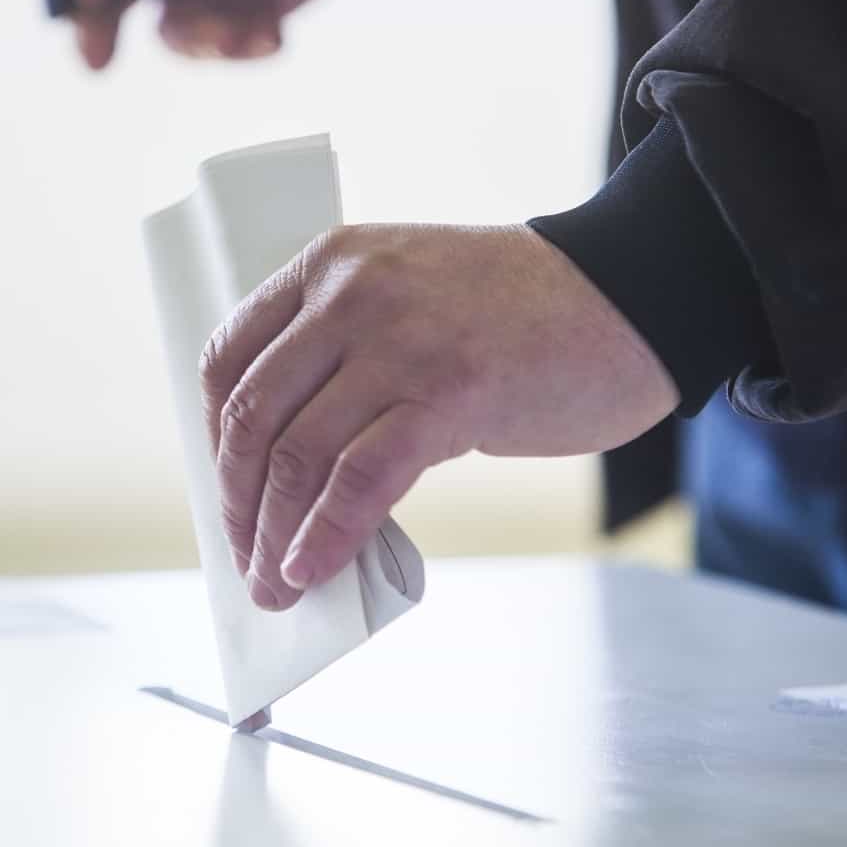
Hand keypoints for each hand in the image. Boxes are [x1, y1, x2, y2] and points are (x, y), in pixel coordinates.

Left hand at [200, 223, 677, 610]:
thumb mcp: (408, 298)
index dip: (214, 434)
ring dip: (274, 535)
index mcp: (330, 262)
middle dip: (237, 500)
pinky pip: (360, 479)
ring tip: (274, 584)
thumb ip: (345, 354)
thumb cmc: (519, 314)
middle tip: (243, 555)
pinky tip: (312, 569)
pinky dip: (325, 535)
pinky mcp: (449, 392)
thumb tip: (288, 467)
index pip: (229, 355)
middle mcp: (351, 293)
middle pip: (254, 413)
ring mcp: (399, 341)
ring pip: (299, 453)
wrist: (631, 294)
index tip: (227, 488)